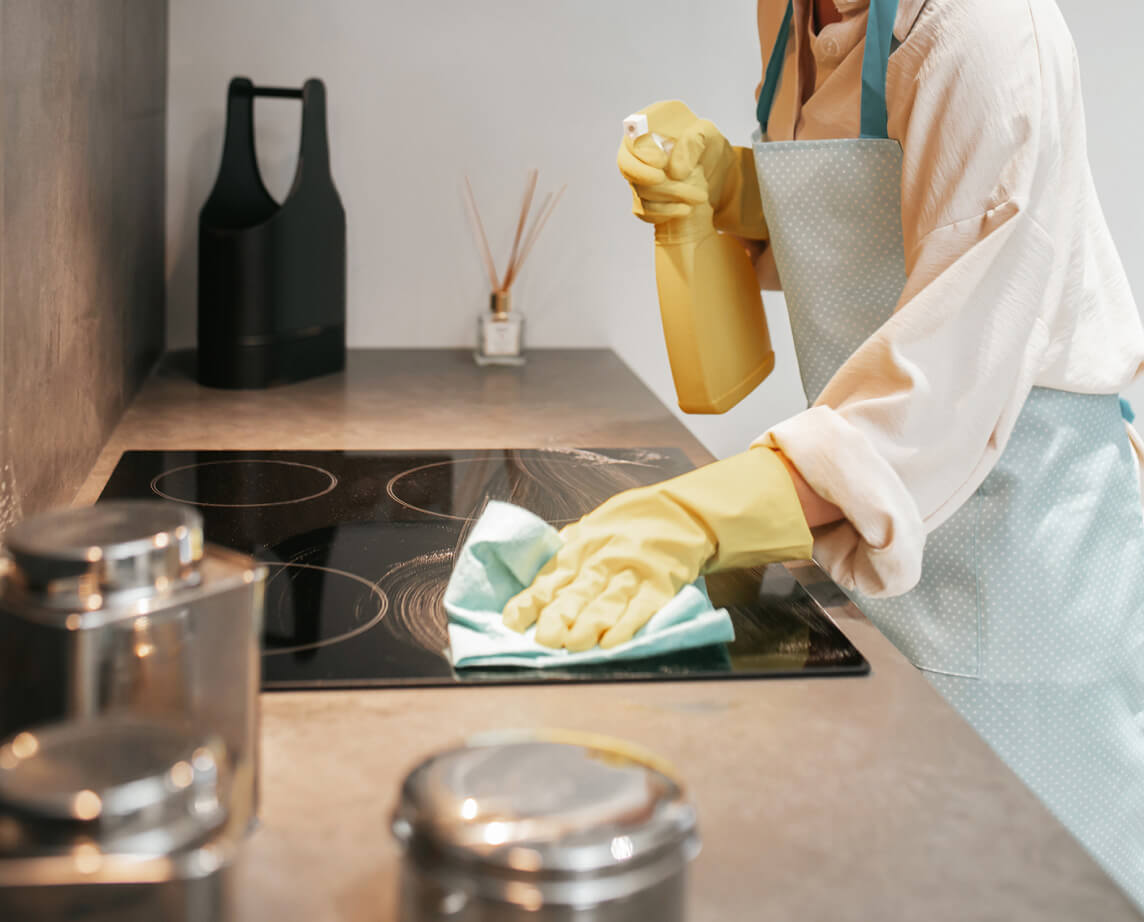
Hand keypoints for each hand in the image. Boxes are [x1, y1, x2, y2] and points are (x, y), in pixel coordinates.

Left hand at [502, 448, 812, 650]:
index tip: (513, 623)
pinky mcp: (659, 584)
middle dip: (558, 617)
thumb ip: (563, 555)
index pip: (547, 581)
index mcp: (577, 552)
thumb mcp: (587, 531)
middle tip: (545, 640)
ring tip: (574, 645)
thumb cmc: (624, 525)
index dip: (529, 604)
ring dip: (588, 624)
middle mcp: (600, 563)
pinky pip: (641, 607)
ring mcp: (631, 574)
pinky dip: (626, 626)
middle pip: (575, 593)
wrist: (676, 511)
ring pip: (606, 602)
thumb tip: (534, 583)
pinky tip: (611, 643)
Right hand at [617, 100, 766, 238]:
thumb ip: (693, 142)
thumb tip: (674, 170)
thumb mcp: (708, 135)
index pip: (631, 139)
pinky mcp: (645, 200)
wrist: (715, 171)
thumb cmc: (707, 146)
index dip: (641, 153)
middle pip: (627, 167)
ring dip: (669, 197)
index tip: (662, 162)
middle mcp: (636, 152)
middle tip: (665, 180)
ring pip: (641, 191)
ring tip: (700, 197)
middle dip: (647, 178)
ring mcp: (638, 178)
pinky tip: (686, 209)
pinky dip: (665, 212)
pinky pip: (645, 211)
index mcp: (647, 126)